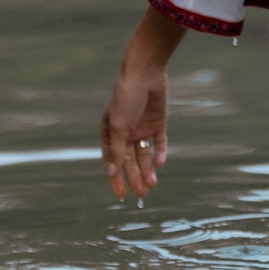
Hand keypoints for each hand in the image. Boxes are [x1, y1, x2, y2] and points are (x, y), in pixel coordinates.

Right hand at [102, 62, 169, 197]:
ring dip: (147, 170)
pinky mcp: (157, 123)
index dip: (116, 179)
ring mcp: (141, 128)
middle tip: (142, 195)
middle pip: (129, 161)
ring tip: (151, 184)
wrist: (145, 73)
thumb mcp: (119, 126)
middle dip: (134, 178)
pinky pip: (158, 143)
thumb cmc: (126, 98)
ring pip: (144, 155)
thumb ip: (117, 150)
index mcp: (109, 133)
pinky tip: (159, 163)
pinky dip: (159, 153)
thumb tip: (112, 173)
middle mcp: (125, 133)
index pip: (112, 162)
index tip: (121, 196)